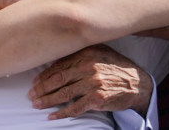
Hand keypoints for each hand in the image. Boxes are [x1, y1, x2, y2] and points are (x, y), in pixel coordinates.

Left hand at [29, 45, 153, 118]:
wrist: (137, 83)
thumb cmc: (116, 67)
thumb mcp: (100, 52)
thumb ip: (81, 53)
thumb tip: (57, 60)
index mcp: (87, 52)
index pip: (59, 64)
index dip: (44, 75)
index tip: (34, 82)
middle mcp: (88, 66)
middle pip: (58, 78)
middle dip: (42, 88)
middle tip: (31, 95)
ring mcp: (93, 83)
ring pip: (64, 93)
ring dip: (47, 100)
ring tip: (37, 104)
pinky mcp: (97, 98)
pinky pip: (75, 107)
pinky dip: (62, 113)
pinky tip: (52, 116)